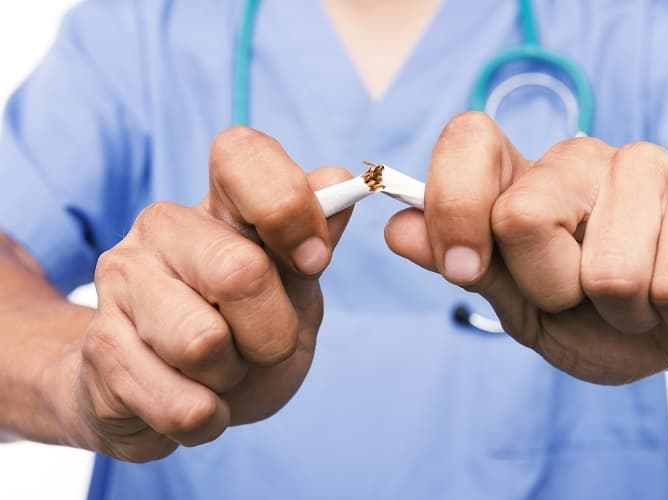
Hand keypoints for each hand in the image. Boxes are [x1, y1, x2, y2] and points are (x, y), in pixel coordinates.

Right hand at [59, 127, 351, 460]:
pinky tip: (196, 400)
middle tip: (262, 344)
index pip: (240, 152)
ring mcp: (121, 283)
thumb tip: (340, 181)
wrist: (169, 394)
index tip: (313, 261)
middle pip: (240, 272)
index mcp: (218, 203)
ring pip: (204, 344)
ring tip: (219, 369)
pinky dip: (208, 418)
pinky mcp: (100, 348)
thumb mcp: (293, 284)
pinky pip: (182, 404)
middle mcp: (162, 228)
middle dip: (273, 332)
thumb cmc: (243, 330)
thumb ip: (317, 235)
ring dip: (232, 377)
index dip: (288, 205)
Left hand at [387, 112, 667, 384]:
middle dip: (550, 289)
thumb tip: (398, 229)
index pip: (468, 139)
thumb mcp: (525, 308)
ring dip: (623, 312)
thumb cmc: (606, 321)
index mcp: (526, 181)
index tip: (462, 266)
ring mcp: (647, 165)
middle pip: (520, 215)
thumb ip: (468, 267)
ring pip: (607, 270)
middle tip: (583, 294)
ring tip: (641, 296)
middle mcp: (579, 158)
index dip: (453, 204)